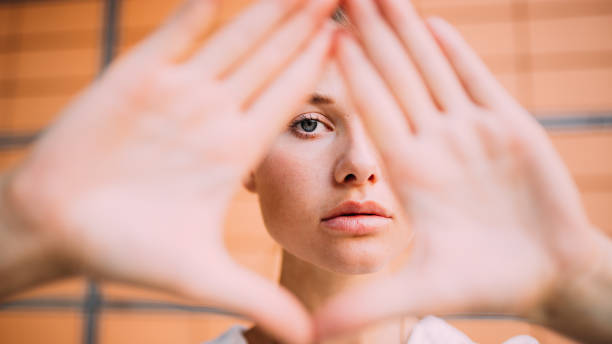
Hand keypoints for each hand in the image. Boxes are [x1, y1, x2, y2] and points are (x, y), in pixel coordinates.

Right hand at [1, 0, 336, 341]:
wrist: (57, 228)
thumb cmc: (123, 252)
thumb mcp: (200, 276)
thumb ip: (256, 299)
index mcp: (234, 151)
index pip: (289, 98)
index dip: (321, 66)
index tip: (352, 36)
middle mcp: (212, 114)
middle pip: (272, 59)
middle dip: (307, 22)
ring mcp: (178, 90)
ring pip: (235, 38)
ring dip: (270, 8)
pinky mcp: (137, 74)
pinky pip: (179, 31)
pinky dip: (206, 6)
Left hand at [315, 0, 605, 340]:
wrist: (546, 274)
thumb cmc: (486, 285)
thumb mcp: (422, 290)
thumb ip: (369, 302)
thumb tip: (308, 337)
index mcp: (408, 173)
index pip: (372, 112)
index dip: (349, 73)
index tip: (321, 35)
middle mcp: (433, 144)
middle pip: (394, 78)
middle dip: (369, 34)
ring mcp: (469, 131)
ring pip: (430, 70)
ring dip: (406, 30)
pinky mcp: (508, 126)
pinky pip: (475, 81)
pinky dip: (455, 53)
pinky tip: (431, 23)